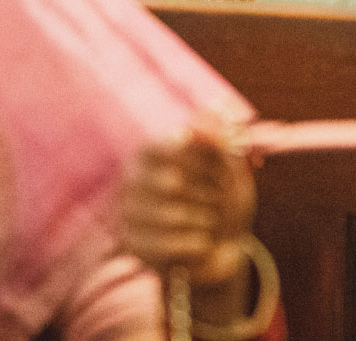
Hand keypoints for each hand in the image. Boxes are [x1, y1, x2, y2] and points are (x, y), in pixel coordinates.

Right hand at [121, 120, 258, 293]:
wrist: (220, 247)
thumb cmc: (222, 198)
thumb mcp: (229, 165)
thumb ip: (220, 137)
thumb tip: (215, 107)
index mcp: (147, 152)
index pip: (175, 147)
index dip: (209, 162)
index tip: (226, 173)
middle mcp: (129, 179)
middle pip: (176, 182)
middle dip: (211, 194)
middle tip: (222, 201)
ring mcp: (126, 215)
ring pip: (176, 216)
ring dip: (208, 220)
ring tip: (212, 221)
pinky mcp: (133, 248)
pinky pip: (174, 245)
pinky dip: (200, 243)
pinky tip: (203, 241)